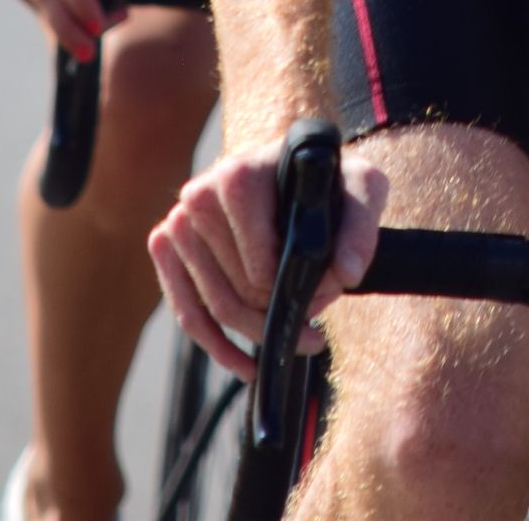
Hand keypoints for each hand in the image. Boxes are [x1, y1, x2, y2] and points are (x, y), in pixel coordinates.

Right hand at [148, 133, 391, 381]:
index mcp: (237, 177)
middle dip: (281, 314)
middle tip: (319, 313)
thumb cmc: (325, 177)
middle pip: (236, 291)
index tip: (329, 292)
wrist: (291, 163)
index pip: (258, 268)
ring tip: (300, 334)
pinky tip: (248, 366)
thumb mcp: (362, 186)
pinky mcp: (166, 245)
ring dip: (258, 332)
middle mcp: (197, 195)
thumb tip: (346, 274)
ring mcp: (177, 221)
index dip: (293, 292)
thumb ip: (361, 228)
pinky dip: (217, 346)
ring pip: (213, 307)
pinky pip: (187, 311)